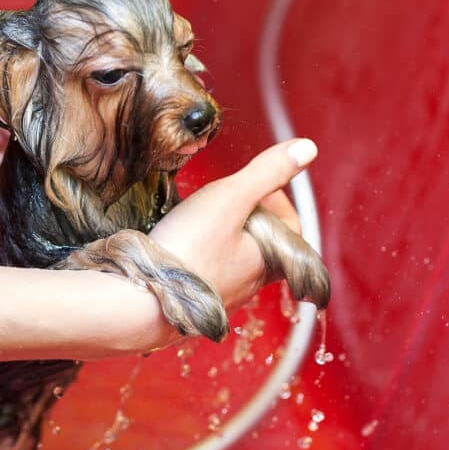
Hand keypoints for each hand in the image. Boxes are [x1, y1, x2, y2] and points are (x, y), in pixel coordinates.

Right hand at [149, 138, 316, 311]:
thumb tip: (307, 148)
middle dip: (249, 216)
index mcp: (268, 261)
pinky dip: (201, 252)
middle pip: (263, 243)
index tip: (255, 188)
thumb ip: (267, 172)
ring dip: (224, 234)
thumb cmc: (188, 250)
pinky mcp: (194, 300)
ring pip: (235, 258)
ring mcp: (222, 295)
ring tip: (201, 216)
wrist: (142, 301)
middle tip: (227, 199)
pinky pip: (208, 272)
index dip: (277, 202)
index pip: (291, 229)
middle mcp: (250, 284)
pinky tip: (181, 242)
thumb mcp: (230, 198)